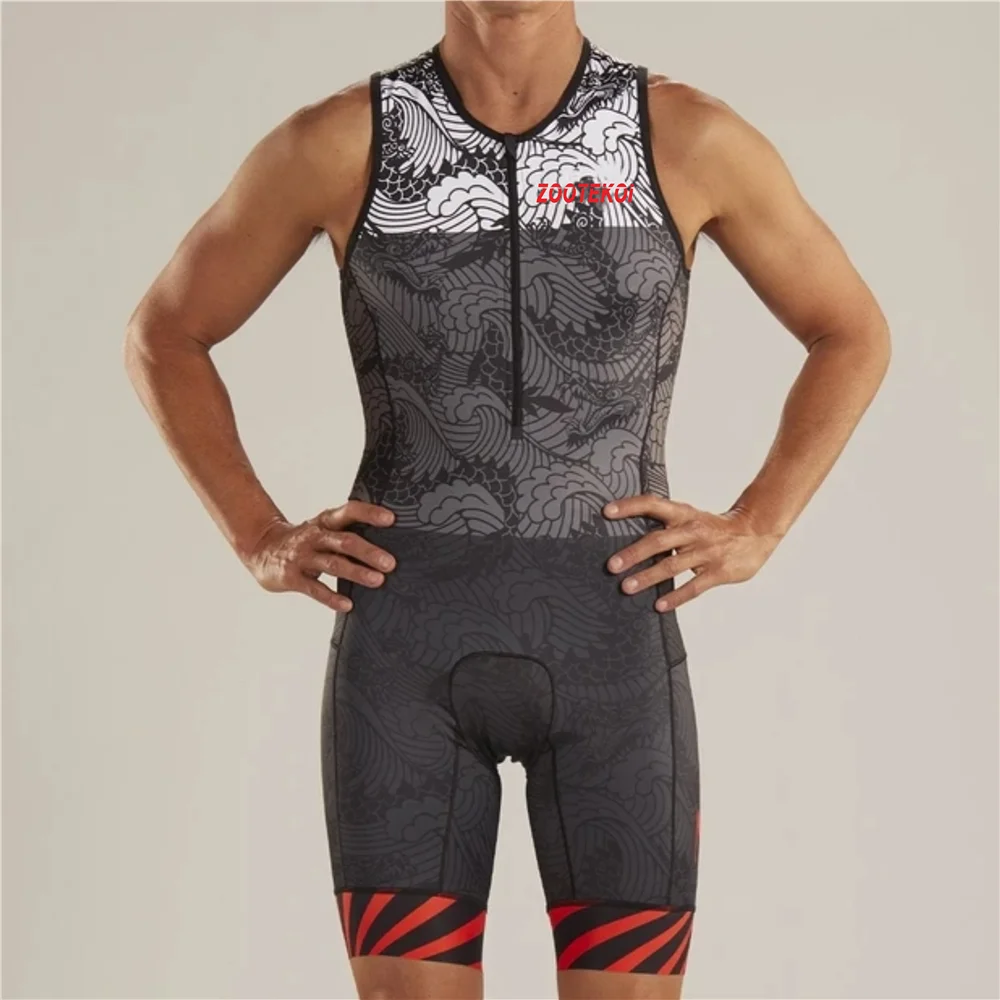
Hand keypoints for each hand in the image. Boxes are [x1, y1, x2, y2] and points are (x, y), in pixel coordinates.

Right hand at [243, 501, 396, 611]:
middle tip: (390, 563)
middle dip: (368, 552)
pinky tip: (347, 605)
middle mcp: (314, 536)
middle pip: (344, 541)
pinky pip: (314, 588)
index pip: (349, 511)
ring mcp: (302, 557)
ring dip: (356, 572)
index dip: (369, 514)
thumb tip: (386, 546)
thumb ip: (347, 535)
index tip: (391, 519)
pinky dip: (331, 597)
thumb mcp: (322, 530)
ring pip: (332, 564)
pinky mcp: (292, 577)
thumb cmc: (304, 541)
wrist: (261, 549)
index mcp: (325, 522)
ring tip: (378, 581)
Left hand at [603, 496, 780, 610]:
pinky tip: (659, 606)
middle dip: (634, 553)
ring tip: (627, 587)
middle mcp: (693, 531)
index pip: (653, 504)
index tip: (607, 512)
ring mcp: (707, 552)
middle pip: (659, 540)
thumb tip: (629, 539)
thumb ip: (666, 527)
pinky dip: (676, 597)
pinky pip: (694, 587)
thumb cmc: (714, 528)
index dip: (630, 506)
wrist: (756, 531)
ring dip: (648, 577)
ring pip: (673, 565)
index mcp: (684, 514)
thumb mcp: (691, 518)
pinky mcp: (719, 571)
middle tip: (612, 565)